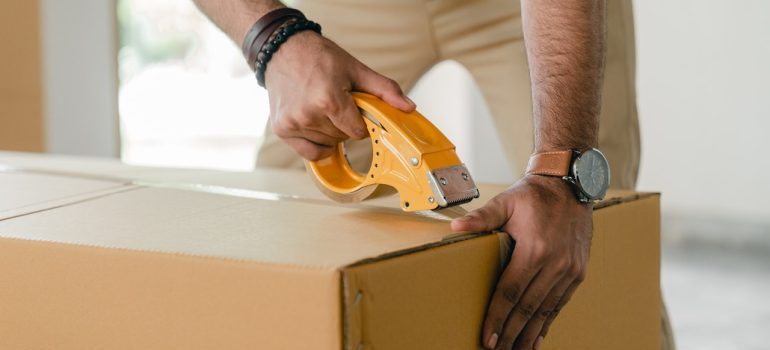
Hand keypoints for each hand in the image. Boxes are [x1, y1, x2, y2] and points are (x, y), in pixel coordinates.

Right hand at [264, 31, 414, 159]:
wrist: (283, 49)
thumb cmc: (319, 57)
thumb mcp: (356, 69)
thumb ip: (385, 90)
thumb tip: (409, 107)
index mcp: (328, 99)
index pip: (358, 132)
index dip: (361, 123)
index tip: (356, 109)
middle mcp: (308, 115)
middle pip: (342, 138)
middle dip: (345, 124)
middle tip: (337, 103)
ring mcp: (293, 123)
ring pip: (327, 144)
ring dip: (330, 132)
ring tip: (322, 108)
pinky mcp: (282, 129)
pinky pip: (309, 153)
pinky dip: (317, 144)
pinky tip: (316, 126)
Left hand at [451, 174, 592, 349]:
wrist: (570, 185)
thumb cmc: (534, 194)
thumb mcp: (506, 202)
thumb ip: (482, 217)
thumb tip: (456, 227)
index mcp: (534, 249)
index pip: (510, 292)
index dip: (497, 317)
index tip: (487, 337)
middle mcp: (555, 264)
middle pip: (527, 307)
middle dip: (511, 333)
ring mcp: (569, 270)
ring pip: (545, 309)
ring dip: (530, 333)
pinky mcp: (578, 272)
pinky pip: (560, 303)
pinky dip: (548, 321)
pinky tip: (537, 337)